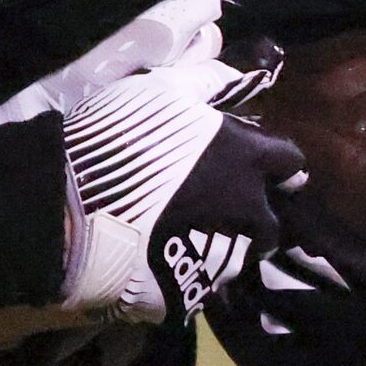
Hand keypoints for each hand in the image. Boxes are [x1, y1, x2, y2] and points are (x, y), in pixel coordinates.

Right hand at [62, 62, 306, 327]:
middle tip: (223, 208)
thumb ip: (206, 81)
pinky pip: (198, 287)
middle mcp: (246, 213)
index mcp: (246, 161)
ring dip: (221, 247)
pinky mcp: (191, 295)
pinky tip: (161, 263)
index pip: (291, 163)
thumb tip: (236, 70)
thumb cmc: (124, 137)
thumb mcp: (163, 89)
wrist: (74, 208)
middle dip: (254, 215)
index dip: (276, 163)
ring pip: (237, 257)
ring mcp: (220, 260)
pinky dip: (186, 276)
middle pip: (270, 222)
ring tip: (185, 239)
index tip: (258, 164)